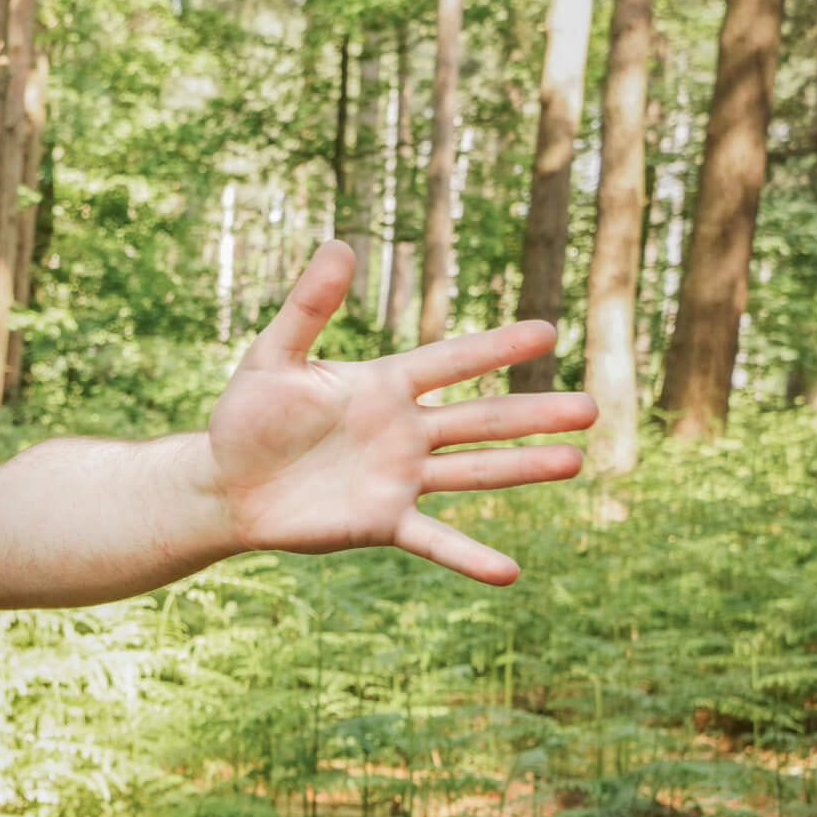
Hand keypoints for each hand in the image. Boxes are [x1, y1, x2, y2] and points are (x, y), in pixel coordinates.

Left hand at [204, 241, 596, 584]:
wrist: (225, 483)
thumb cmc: (248, 416)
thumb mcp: (273, 356)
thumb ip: (307, 307)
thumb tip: (339, 244)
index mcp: (384, 386)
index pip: (450, 361)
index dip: (493, 348)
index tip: (546, 332)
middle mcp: (404, 431)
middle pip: (479, 419)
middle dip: (533, 414)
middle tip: (591, 408)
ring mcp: (398, 478)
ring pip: (473, 472)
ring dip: (523, 468)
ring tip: (575, 462)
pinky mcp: (381, 521)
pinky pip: (433, 539)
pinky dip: (468, 556)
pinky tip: (509, 572)